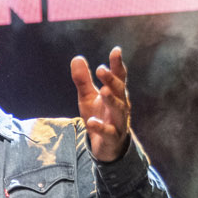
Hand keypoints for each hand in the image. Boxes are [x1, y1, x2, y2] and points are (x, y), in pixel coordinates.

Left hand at [70, 46, 130, 162]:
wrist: (107, 146)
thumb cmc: (100, 116)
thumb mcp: (88, 97)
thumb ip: (83, 80)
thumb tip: (76, 58)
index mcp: (116, 93)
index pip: (119, 77)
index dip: (118, 64)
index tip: (116, 51)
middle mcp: (121, 105)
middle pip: (119, 91)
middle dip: (111, 80)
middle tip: (101, 69)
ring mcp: (119, 121)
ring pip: (118, 109)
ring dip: (111, 100)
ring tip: (103, 91)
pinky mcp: (113, 137)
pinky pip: (108, 132)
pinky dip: (100, 127)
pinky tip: (92, 122)